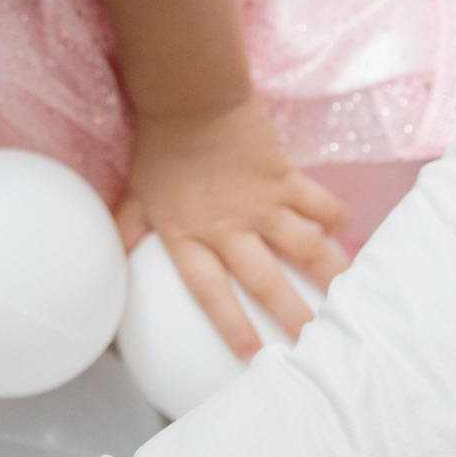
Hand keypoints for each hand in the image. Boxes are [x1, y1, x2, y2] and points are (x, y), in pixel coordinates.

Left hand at [115, 98, 349, 358]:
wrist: (190, 97)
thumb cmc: (159, 148)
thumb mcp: (136, 196)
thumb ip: (126, 233)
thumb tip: (107, 265)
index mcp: (190, 236)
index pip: (211, 294)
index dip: (232, 327)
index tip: (253, 359)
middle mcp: (230, 228)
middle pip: (267, 283)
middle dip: (294, 318)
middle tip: (316, 345)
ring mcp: (263, 203)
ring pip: (305, 249)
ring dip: (329, 277)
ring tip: (348, 302)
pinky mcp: (286, 177)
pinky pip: (320, 204)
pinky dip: (335, 219)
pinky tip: (346, 233)